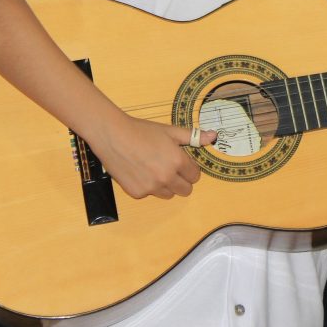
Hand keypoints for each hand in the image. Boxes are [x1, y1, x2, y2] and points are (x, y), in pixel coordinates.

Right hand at [91, 114, 216, 198]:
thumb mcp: (170, 131)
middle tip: (170, 167)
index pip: (195, 176)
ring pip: (168, 194)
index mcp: (178, 162)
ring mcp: (151, 188)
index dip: (190, 169)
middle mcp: (166, 178)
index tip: (182, 163)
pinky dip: (148, 186)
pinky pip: (150, 194)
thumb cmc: (142, 131)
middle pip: (185, 190)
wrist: (113, 136)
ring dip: (166, 185)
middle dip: (182, 180)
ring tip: (155, 169)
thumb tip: (213, 136)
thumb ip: (193, 136)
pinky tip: (140, 172)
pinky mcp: (137, 193)